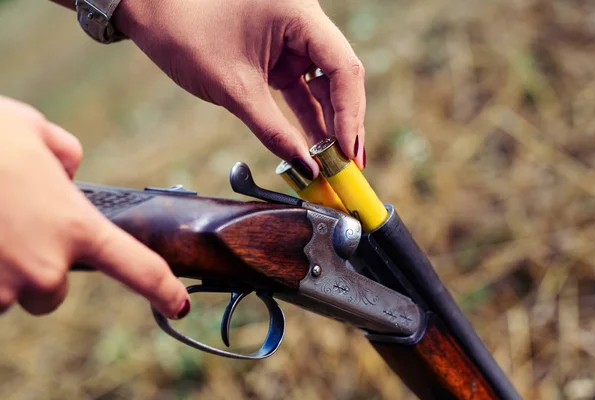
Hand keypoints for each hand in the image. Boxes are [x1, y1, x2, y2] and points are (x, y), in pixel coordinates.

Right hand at [0, 96, 189, 318]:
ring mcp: (4, 288)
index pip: (137, 268)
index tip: (177, 304)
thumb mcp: (36, 132)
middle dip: (39, 270)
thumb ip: (65, 155)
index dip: (161, 289)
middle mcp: (46, 268)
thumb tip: (66, 171)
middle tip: (14, 232)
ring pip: (10, 295)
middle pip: (53, 293)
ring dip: (1, 270)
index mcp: (77, 227)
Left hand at [114, 0, 365, 179]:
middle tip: (349, 166)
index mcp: (299, 14)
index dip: (350, 114)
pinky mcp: (280, 53)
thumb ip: (274, 130)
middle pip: (339, 77)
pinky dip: (306, 116)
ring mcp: (293, 37)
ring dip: (327, 124)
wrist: (152, 11)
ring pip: (323, 86)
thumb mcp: (234, 89)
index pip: (343, 67)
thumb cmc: (186, 35)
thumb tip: (308, 169)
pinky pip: (302, 87)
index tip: (350, 154)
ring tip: (333, 164)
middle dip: (344, 123)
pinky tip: (314, 147)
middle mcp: (304, 22)